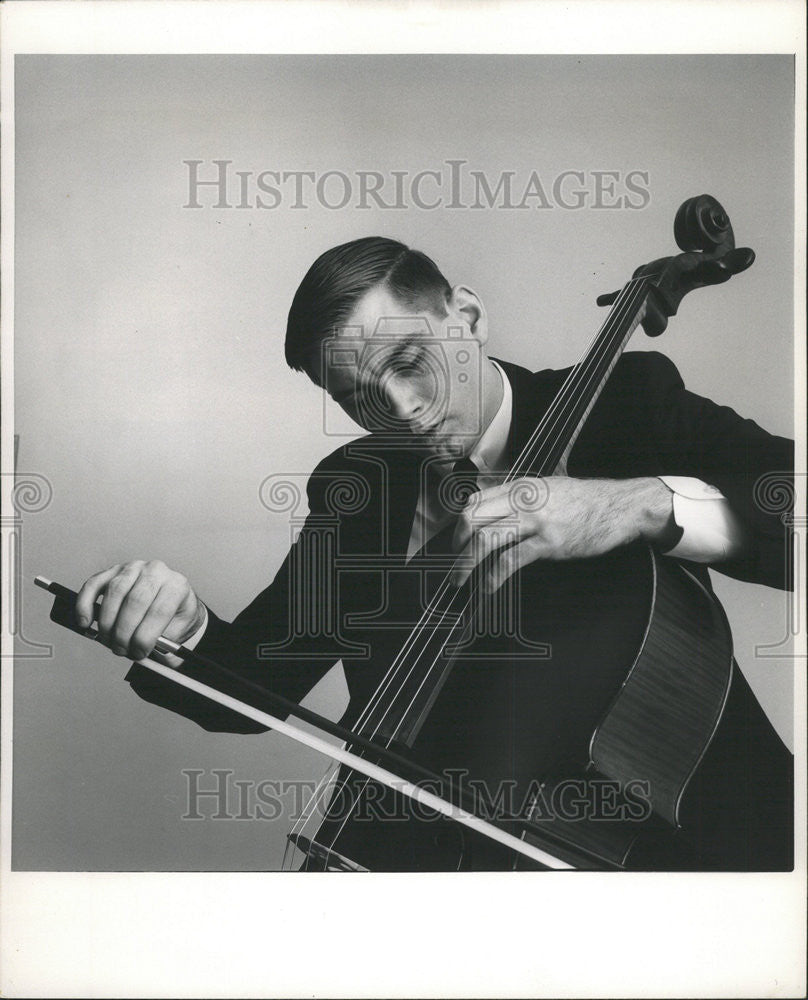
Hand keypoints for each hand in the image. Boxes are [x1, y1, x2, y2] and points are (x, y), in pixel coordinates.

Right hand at [75, 560, 204, 659]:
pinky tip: (85, 621)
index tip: (139, 652)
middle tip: (121, 649)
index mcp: (176, 585)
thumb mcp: (178, 629)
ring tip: (109, 641)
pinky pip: (94, 584)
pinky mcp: (113, 571)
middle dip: (124, 632)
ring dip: (107, 622)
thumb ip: (162, 640)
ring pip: (114, 592)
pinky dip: (85, 604)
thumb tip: (139, 649)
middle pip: (135, 601)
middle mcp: (155, 571)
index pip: (159, 611)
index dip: (145, 636)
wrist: (172, 599)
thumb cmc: (174, 614)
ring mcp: (133, 568)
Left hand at [450, 476, 673, 591]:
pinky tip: (487, 587)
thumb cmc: (585, 501)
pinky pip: (510, 560)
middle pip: (472, 517)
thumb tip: (497, 513)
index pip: (475, 500)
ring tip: (460, 579)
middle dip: (456, 543)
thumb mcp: (548, 489)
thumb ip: (522, 499)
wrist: (619, 506)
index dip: (459, 522)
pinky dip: (492, 577)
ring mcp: (535, 521)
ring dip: (466, 563)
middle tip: (454, 561)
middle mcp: (523, 500)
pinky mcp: (548, 543)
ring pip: (486, 539)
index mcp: (520, 487)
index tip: (455, 540)